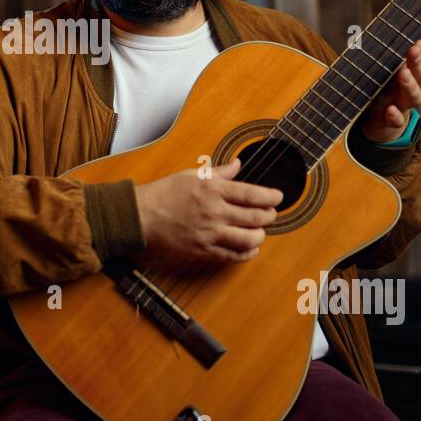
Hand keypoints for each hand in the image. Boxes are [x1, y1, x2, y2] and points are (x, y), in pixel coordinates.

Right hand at [134, 159, 281, 263]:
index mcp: (212, 190)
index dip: (271, 197)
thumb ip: (219, 172)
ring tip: (259, 230)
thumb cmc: (165, 193)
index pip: (252, 194)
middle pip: (256, 217)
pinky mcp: (203, 250)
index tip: (278, 197)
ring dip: (260, 235)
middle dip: (269, 216)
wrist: (142, 216)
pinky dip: (247, 253)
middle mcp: (214, 212)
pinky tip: (250, 248)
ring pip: (248, 239)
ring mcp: (210, 233)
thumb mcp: (192, 175)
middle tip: (270, 213)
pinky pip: (233, 255)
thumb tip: (237, 164)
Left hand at [360, 40, 420, 142]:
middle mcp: (409, 90)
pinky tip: (390, 110)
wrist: (379, 124)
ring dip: (410, 85)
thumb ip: (380, 57)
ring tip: (403, 73)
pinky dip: (395, 116)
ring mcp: (402, 106)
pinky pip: (396, 121)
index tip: (419, 42)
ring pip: (414, 97)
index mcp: (410, 76)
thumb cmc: (380, 92)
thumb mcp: (382, 73)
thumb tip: (359, 31)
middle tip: (413, 48)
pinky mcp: (390, 122)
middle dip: (418, 62)